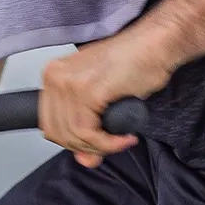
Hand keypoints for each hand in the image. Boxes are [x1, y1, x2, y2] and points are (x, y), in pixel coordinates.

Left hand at [39, 24, 173, 167]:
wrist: (156, 44)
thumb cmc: (134, 63)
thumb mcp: (102, 99)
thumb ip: (87, 129)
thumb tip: (84, 160)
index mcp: (54, 75)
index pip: (49, 123)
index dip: (71, 142)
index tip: (93, 145)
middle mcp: (55, 77)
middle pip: (58, 133)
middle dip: (85, 147)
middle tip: (109, 145)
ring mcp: (69, 83)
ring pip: (73, 136)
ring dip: (100, 146)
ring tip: (120, 140)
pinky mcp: (87, 92)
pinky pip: (89, 133)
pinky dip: (108, 144)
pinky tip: (124, 138)